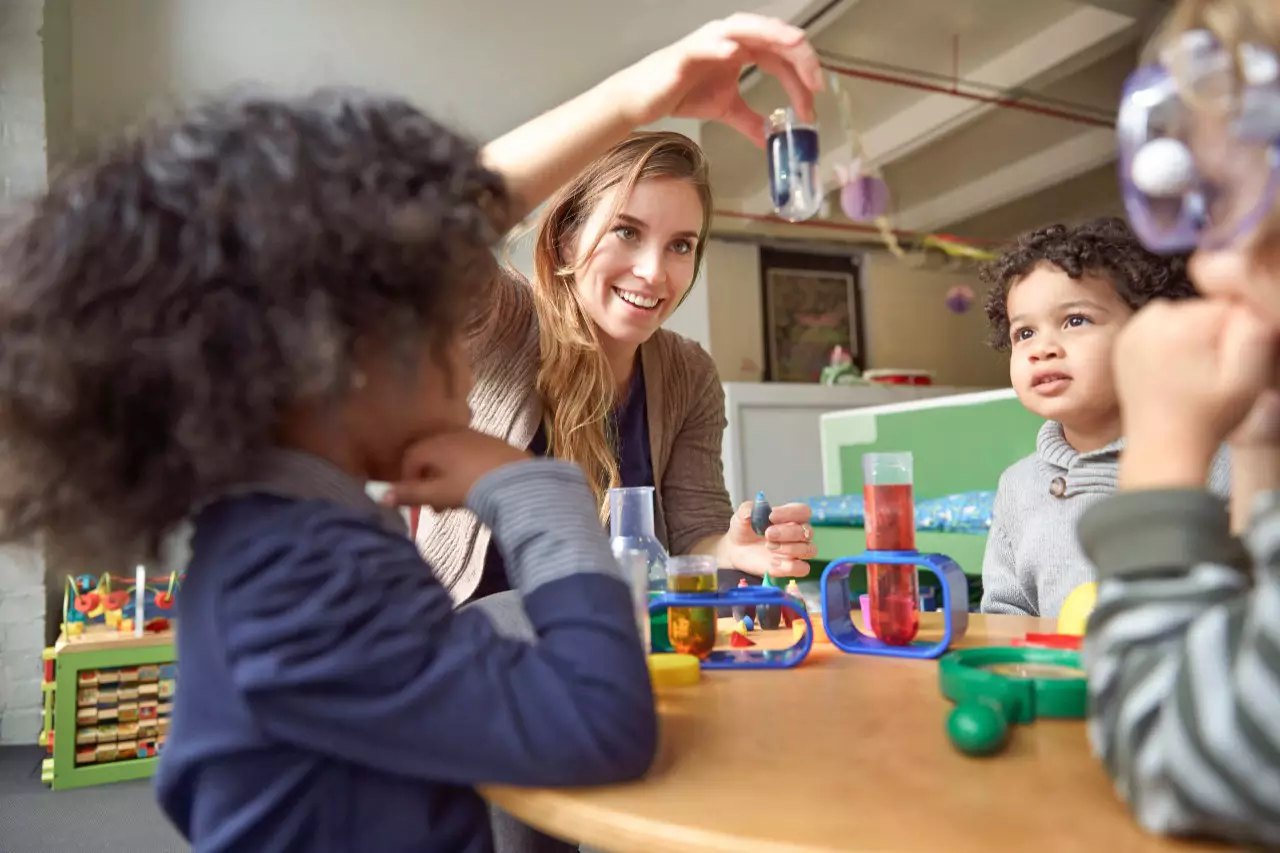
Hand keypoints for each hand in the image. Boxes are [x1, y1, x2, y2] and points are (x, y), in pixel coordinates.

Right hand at [380, 429, 530, 510]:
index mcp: (433, 445)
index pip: (411, 458)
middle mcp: (450, 435)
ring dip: (446, 477)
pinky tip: (473, 487)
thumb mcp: (437, 494)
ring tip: (453, 500)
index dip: (408, 479)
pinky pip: (468, 454)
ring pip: (449, 456)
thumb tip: (380, 497)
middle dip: (428, 481)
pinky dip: (463, 470)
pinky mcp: (491, 441)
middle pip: (430, 456)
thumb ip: (409, 494)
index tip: (415, 501)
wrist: (514, 479)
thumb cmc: (470, 486)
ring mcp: (472, 436)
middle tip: (435, 505)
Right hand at [615, 14, 823, 145]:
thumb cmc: (682, 93)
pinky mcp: (686, 52)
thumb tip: (770, 141)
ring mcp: (709, 41)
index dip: (802, 74)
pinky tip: (734, 52)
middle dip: (798, 56)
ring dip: (771, 34)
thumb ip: (751, 121)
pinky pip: (706, 44)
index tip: (815, 98)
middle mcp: (730, 37)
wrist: (644, 98)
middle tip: (816, 81)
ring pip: (746, 28)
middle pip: (773, 37)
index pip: (781, 55)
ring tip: (793, 44)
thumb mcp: (726, 110)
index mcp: (743, 47)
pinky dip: (720, 45)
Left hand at [724, 500, 815, 577]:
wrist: (736, 550)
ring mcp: (796, 552)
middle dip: (787, 532)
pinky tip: (774, 563)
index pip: (803, 511)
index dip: (790, 513)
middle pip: (807, 532)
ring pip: (809, 550)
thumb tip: (757, 508)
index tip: (771, 516)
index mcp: (790, 516)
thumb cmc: (744, 529)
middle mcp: (798, 533)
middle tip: (768, 533)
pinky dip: (790, 566)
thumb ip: (748, 509)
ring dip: (790, 548)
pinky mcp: (791, 567)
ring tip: (769, 546)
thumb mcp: (741, 516)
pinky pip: (803, 568)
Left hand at [1114, 299, 1276, 484]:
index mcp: (1180, 324)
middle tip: (1208, 374)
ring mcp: (1134, 328)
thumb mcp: (1246, 379)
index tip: (1230, 363)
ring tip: (1190, 374)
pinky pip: (1163, 327)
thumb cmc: (1205, 419)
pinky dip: (1171, 343)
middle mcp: (1151, 320)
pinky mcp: (1127, 339)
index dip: (1238, 334)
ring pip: (1185, 316)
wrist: (1162, 445)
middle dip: (1214, 335)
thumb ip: (1254, 332)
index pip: (1230, 305)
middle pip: (1204, 309)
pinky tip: (1173, 370)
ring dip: (1193, 338)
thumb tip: (1248, 301)